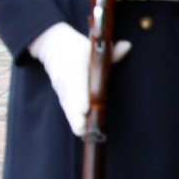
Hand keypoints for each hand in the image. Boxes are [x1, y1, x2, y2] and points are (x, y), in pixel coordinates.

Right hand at [28, 22, 132, 136]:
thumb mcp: (91, 45)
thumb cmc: (76, 47)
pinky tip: (82, 131)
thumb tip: (127, 46)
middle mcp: (65, 79)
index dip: (79, 97)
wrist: (52, 45)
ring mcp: (62, 89)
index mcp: (72, 65)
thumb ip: (110, 51)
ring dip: (75, 120)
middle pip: (69, 99)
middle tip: (83, 128)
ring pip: (67, 106)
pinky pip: (67, 109)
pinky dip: (73, 119)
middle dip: (76, 114)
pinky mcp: (62, 96)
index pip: (74, 82)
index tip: (84, 109)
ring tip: (84, 133)